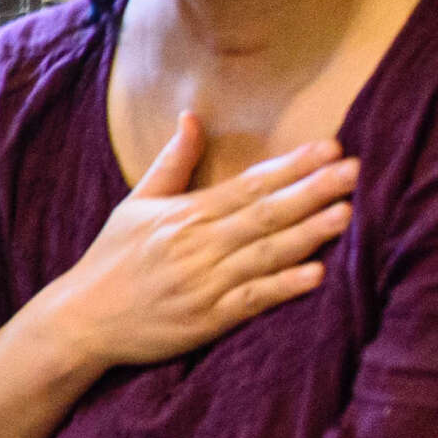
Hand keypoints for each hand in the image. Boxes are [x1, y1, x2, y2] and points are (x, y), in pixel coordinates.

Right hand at [33, 114, 357, 371]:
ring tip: (347, 213)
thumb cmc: (111, 260)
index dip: (292, 166)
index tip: (330, 148)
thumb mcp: (135, 204)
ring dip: (308, 233)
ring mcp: (203, 284)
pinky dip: (284, 286)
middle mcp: (197, 245)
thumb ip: (171, 162)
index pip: (248, 184)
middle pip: (265, 214)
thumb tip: (192, 117)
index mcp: (184, 215)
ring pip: (265, 254)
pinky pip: (253, 300)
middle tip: (356, 171)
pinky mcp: (207, 320)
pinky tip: (316, 274)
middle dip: (313, 191)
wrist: (81, 320)